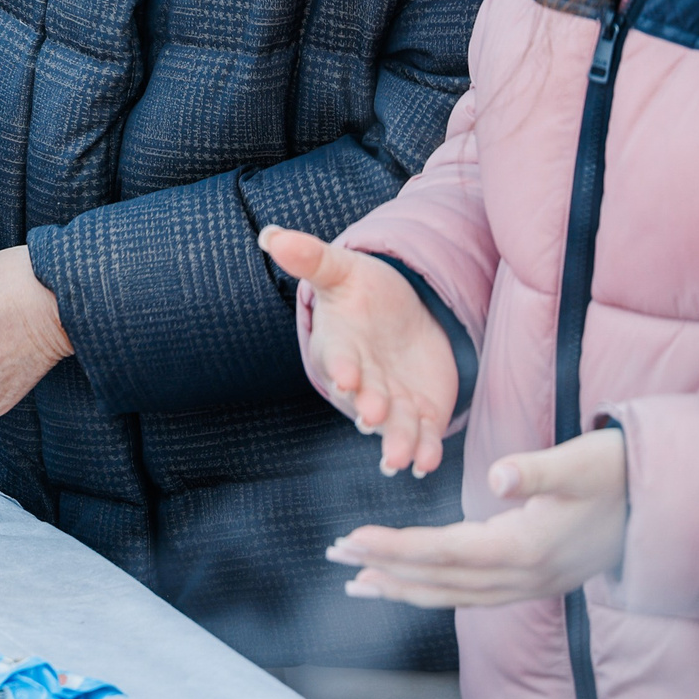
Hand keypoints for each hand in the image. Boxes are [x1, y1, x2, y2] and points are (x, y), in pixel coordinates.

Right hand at [262, 225, 457, 477]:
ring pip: (393, 427)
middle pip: (364, 397)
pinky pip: (422, 437)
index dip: (341, 367)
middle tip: (372, 416)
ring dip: (396, 442)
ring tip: (401, 459)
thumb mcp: (342, 270)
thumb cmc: (363, 294)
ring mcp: (392, 402)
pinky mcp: (421, 414)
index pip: (338, 358)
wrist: (401, 317)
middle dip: (369, 408)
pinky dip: (425, 452)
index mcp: (340, 348)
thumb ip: (312, 257)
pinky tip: (428, 463)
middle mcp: (363, 381)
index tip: (346, 377)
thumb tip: (270, 235)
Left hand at [328, 429, 627, 608]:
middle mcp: (524, 577)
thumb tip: (500, 476)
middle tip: (335, 558)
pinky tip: (413, 584)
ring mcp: (531, 585)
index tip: (352, 542)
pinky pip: (471, 594)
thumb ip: (539, 470)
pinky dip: (435, 590)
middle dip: (384, 570)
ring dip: (404, 588)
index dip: (395, 549)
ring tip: (359, 583)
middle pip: (440, 581)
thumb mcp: (582, 461)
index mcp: (527, 548)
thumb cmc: (618, 473)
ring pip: (453, 595)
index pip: (444, 553)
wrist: (664, 503)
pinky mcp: (534, 581)